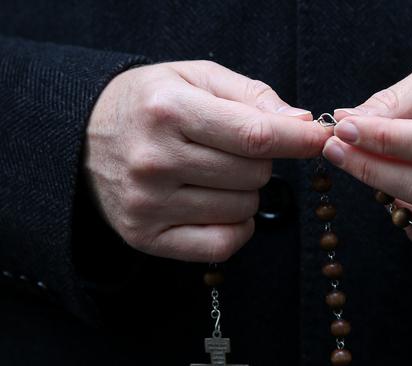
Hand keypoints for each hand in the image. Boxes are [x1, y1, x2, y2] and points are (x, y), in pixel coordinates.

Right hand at [85, 61, 330, 261]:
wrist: (84, 136)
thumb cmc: (150, 102)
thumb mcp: (195, 77)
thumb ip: (252, 95)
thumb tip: (299, 123)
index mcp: (169, 111)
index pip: (254, 135)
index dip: (299, 140)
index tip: (322, 139)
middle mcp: (155, 160)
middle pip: (254, 174)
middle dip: (261, 161)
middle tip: (235, 149)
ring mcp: (148, 203)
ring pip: (244, 208)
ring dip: (245, 191)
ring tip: (215, 172)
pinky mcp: (145, 236)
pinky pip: (222, 244)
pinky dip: (236, 227)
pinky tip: (220, 206)